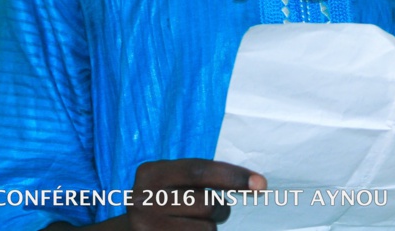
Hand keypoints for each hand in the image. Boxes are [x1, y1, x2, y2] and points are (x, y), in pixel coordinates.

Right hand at [127, 158, 265, 230]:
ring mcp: (145, 227)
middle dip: (222, 207)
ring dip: (211, 227)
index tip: (261, 184)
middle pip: (206, 203)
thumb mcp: (174, 182)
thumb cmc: (166, 201)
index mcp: (150, 173)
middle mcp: (142, 199)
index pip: (199, 171)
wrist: (133, 230)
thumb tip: (257, 184)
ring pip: (206, 229)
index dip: (233, 176)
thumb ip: (204, 178)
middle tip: (217, 208)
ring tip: (194, 223)